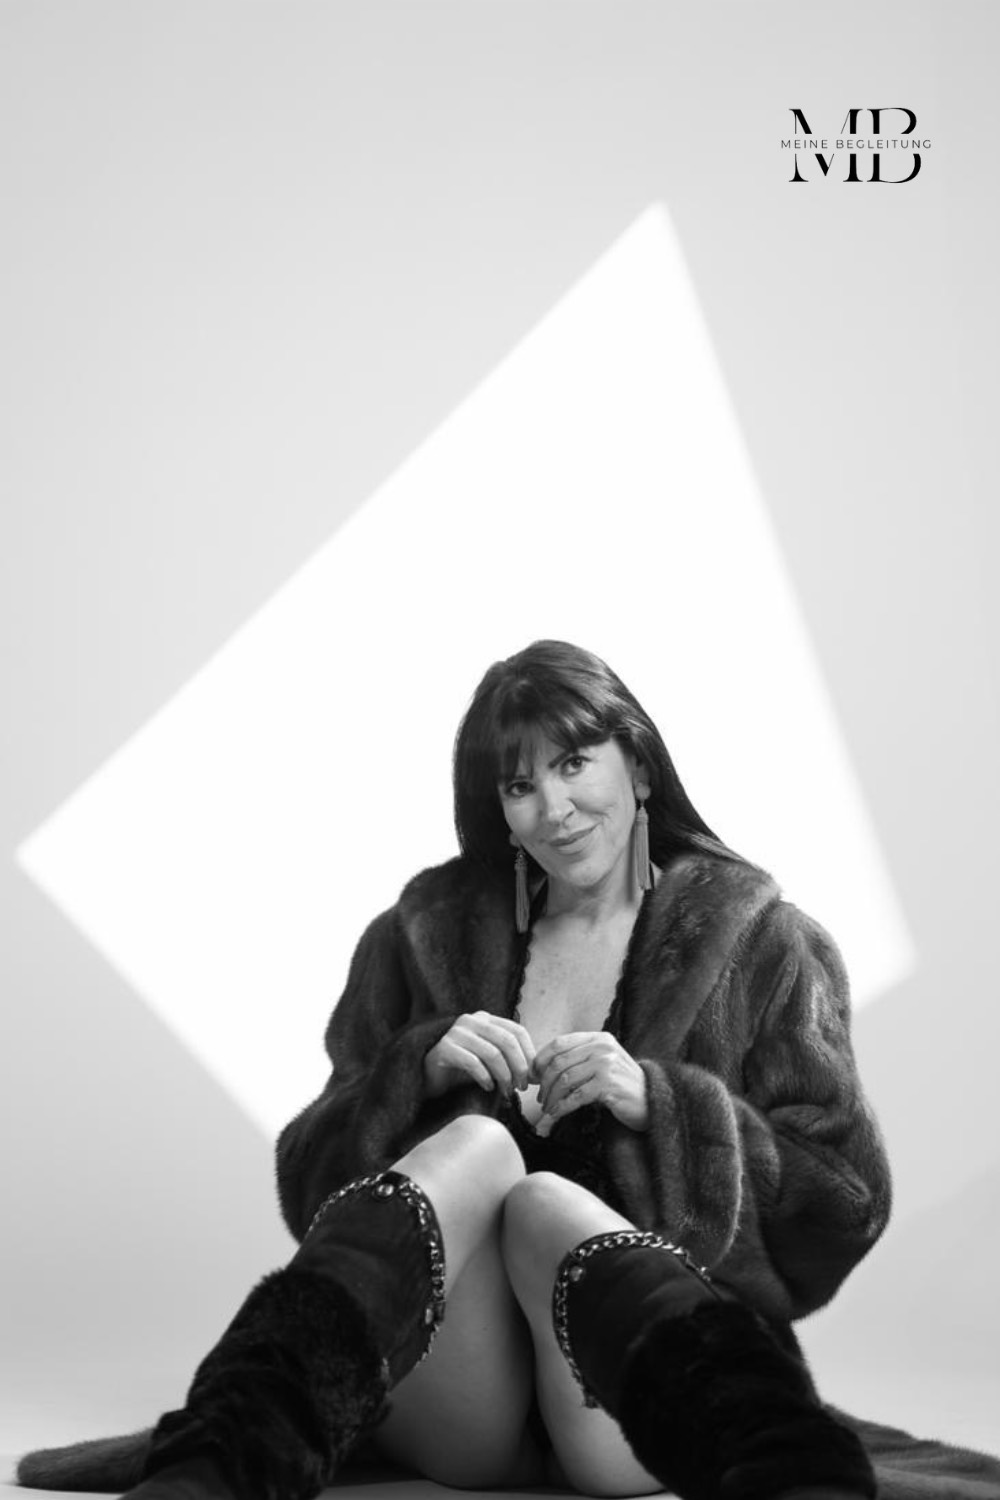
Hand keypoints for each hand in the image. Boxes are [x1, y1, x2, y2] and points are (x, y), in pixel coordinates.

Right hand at [424, 1012, 535, 1097]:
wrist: (428, 1076)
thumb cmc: (463, 1069)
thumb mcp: (490, 1059)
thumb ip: (510, 1059)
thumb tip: (537, 1074)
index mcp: (486, 1018)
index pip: (517, 1030)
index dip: (529, 1054)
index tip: (534, 1077)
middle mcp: (472, 1020)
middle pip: (507, 1040)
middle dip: (519, 1067)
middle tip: (522, 1087)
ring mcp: (457, 1032)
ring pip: (492, 1052)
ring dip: (504, 1076)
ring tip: (506, 1091)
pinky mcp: (444, 1047)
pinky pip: (472, 1062)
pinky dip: (484, 1077)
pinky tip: (488, 1087)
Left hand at [531, 1032, 648, 1133]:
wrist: (651, 1100)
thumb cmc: (622, 1084)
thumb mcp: (603, 1062)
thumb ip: (579, 1058)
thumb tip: (542, 1068)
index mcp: (598, 1038)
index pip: (559, 1043)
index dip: (541, 1059)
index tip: (532, 1075)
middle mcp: (602, 1047)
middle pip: (559, 1062)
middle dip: (544, 1082)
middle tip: (540, 1097)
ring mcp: (606, 1065)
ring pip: (565, 1080)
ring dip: (551, 1097)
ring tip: (547, 1108)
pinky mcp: (608, 1085)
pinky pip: (575, 1097)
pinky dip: (561, 1108)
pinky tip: (555, 1115)